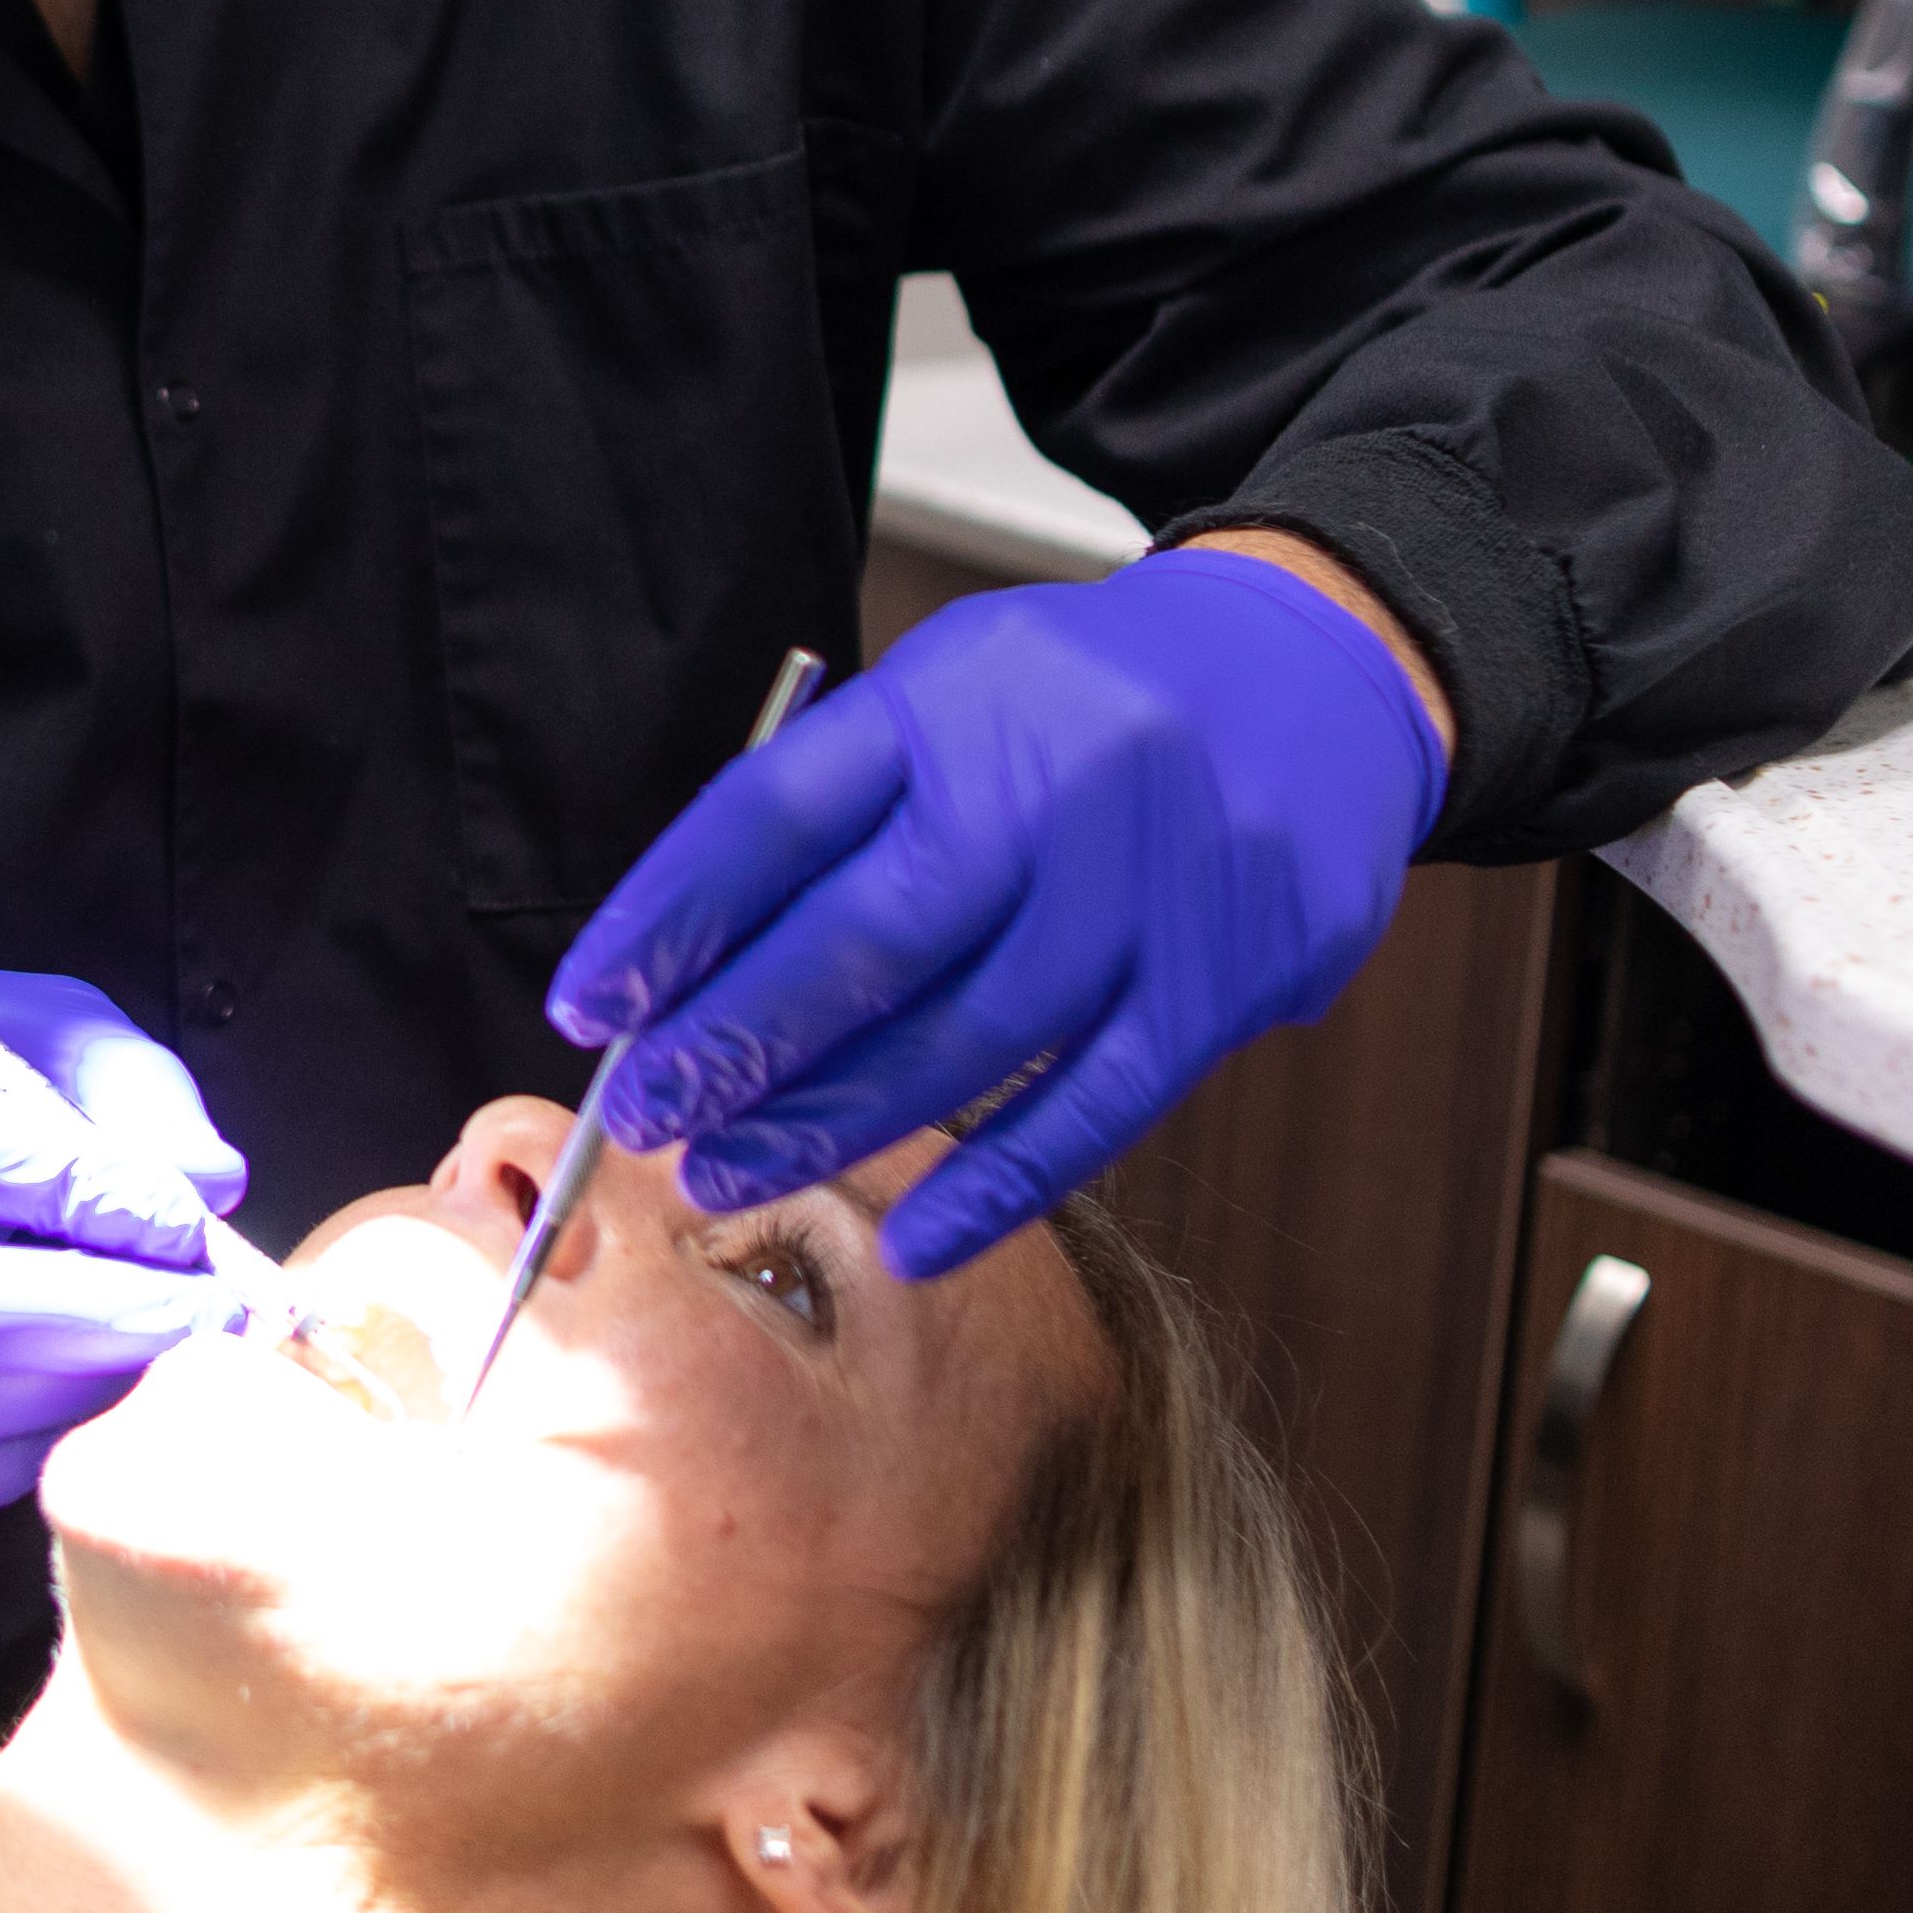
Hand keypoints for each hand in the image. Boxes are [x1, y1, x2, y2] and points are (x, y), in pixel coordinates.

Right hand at [0, 966, 250, 1528]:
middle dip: (82, 1318)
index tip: (181, 1220)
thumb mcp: (51, 1025)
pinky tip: (76, 1407)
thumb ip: (131, 1090)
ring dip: (60, 1392)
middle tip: (203, 1315)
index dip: (64, 1190)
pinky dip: (2, 1462)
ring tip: (158, 1357)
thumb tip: (211, 1187)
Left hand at [550, 543, 1445, 1278]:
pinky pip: (1093, 1110)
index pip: (777, 813)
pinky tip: (910, 1241)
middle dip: (734, 1042)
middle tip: (648, 1117)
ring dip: (831, 1123)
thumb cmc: (1093, 701)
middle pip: (861, 937)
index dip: (670, 918)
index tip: (592, 1003)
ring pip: (964, 1039)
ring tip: (728, 1173)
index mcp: (958, 697)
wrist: (1320, 672)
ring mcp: (1144, 890)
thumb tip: (691, 960)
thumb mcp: (958, 690)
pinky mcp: (1222, 982)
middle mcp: (1052, 784)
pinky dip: (995, 1187)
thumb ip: (846, 806)